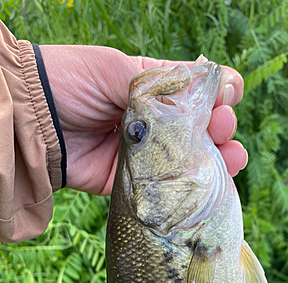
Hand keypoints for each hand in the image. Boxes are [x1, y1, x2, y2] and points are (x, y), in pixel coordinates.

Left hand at [40, 46, 246, 195]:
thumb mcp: (119, 71)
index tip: (229, 96)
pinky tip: (217, 180)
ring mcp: (148, 156)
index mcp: (152, 90)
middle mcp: (154, 125)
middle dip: (221, 126)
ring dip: (218, 158)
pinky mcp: (137, 183)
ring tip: (234, 156)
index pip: (195, 93)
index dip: (217, 94)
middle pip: (199, 128)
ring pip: (191, 160)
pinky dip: (195, 186)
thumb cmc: (73, 83)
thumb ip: (165, 83)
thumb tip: (211, 86)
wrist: (34, 122)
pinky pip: (171, 188)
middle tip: (225, 127)